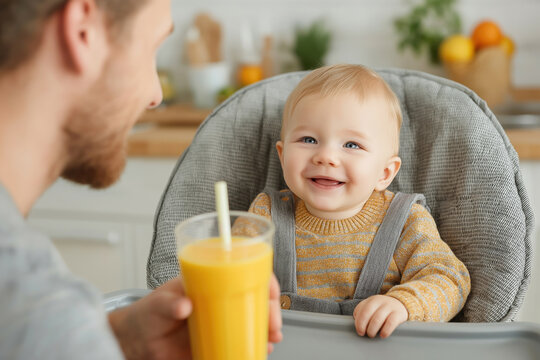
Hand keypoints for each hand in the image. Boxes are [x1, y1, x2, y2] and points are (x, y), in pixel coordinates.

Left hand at [109, 274, 282, 359]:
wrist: (137, 341)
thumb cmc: (147, 313)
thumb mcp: (157, 304)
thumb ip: (169, 303)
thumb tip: (184, 305)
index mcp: (210, 282)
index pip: (244, 272)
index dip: (262, 280)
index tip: (271, 293)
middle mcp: (219, 300)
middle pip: (254, 298)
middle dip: (270, 311)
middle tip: (273, 326)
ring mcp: (219, 321)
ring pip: (251, 321)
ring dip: (266, 330)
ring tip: (270, 342)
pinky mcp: (216, 341)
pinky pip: (239, 343)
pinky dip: (252, 348)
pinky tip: (258, 352)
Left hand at [353, 295, 407, 338]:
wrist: (401, 304)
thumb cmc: (383, 309)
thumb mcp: (373, 307)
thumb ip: (363, 312)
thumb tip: (357, 324)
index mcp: (371, 300)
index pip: (360, 309)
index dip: (358, 321)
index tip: (359, 330)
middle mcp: (379, 301)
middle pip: (366, 312)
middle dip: (362, 325)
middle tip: (363, 333)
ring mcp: (389, 306)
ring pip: (377, 318)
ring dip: (372, 329)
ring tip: (371, 334)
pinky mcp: (398, 314)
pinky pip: (390, 323)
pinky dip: (385, 331)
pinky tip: (382, 335)